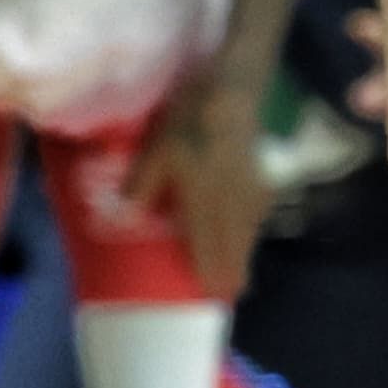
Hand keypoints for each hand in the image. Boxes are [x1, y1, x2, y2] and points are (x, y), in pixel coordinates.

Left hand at [121, 65, 271, 298]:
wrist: (230, 94)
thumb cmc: (186, 121)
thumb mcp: (155, 151)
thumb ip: (142, 185)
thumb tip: (127, 215)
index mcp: (201, 197)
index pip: (206, 241)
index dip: (209, 267)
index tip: (213, 292)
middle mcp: (230, 199)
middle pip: (233, 241)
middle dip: (232, 268)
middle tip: (233, 294)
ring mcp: (249, 188)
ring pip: (247, 228)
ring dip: (244, 251)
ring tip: (241, 273)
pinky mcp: (260, 175)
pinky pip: (257, 211)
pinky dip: (252, 228)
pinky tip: (250, 231)